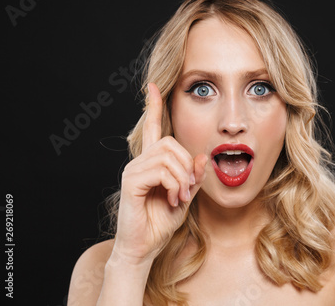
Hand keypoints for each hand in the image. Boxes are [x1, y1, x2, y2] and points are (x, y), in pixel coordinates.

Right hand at [113, 82, 206, 264]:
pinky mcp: (131, 182)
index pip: (151, 128)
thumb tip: (203, 155)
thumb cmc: (161, 222)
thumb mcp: (186, 196)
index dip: (153, 107)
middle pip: (170, 142)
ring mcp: (133, 170)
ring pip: (167, 155)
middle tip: (188, 189)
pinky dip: (175, 185)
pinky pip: (161, 171)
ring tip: (181, 197)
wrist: (144, 248)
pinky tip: (174, 199)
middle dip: (187, 165)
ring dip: (182, 177)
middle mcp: (140, 162)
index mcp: (152, 163)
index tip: (153, 86)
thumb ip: (193, 176)